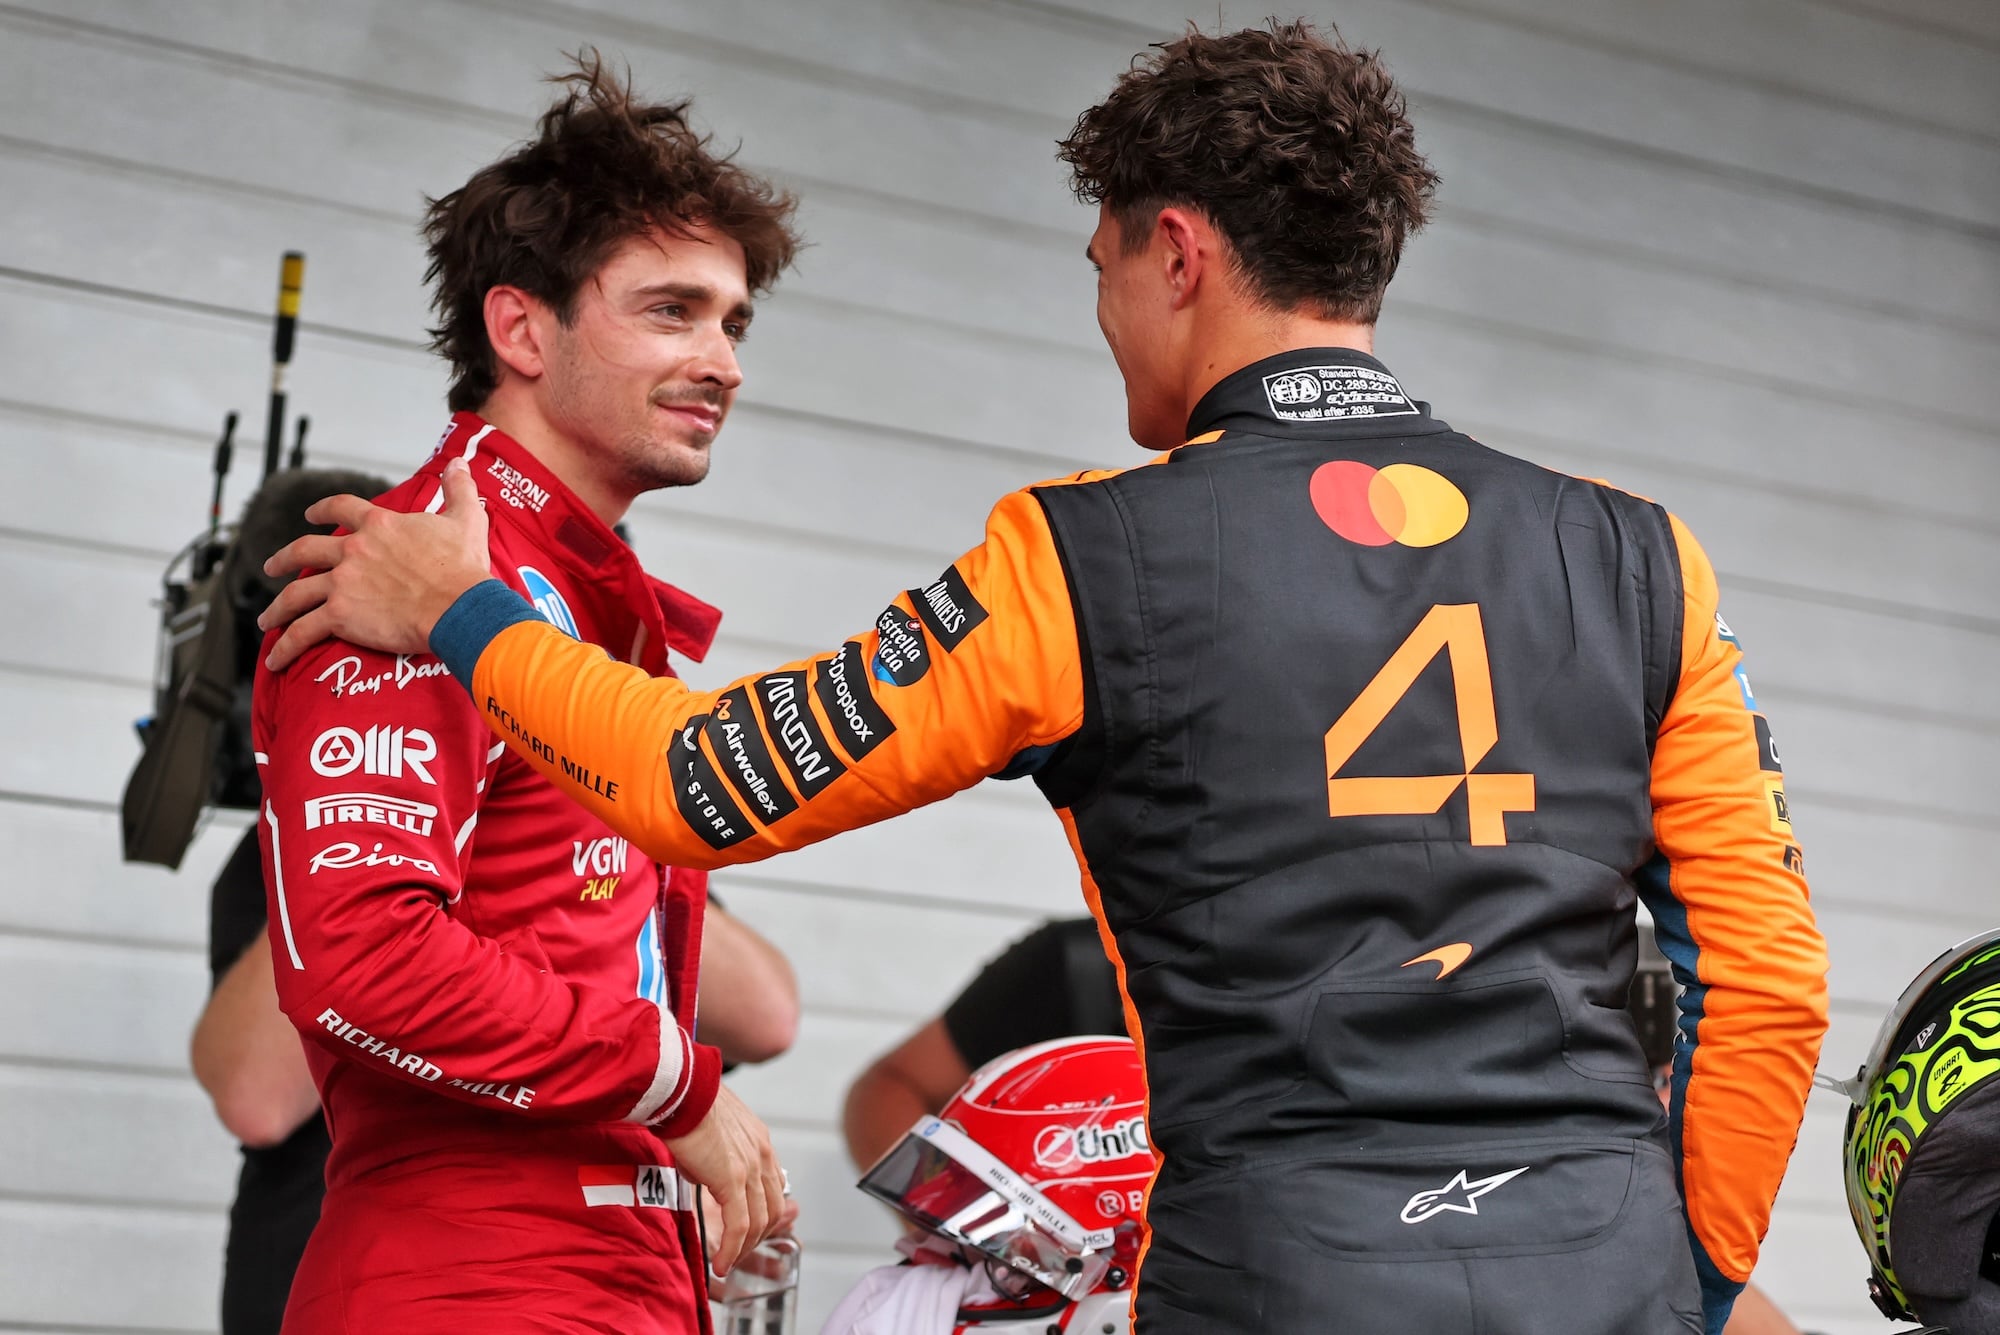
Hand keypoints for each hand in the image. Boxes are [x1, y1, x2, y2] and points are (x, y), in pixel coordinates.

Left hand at [258, 458, 491, 669]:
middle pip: (305, 550)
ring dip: (278, 607)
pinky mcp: (340, 616)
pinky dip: (286, 646)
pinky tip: (276, 660)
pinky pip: (303, 632)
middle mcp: (353, 550)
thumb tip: (460, 462)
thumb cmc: (463, 568)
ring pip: (297, 594)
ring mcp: (343, 583)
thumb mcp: (466, 519)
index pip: (341, 509)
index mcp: (379, 525)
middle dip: (284, 559)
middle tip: (272, 567)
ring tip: (268, 619)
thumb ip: (459, 488)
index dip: (322, 510)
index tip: (310, 514)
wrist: (459, 607)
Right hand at [665, 1083, 785, 1275]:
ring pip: (758, 1222)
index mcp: (760, 1142)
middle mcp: (762, 1155)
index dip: (762, 1214)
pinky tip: (721, 1263)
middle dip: (756, 1236)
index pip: (773, 1188)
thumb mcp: (712, 1130)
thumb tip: (704, 1174)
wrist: (680, 1090)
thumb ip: (717, 1154)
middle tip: (738, 1252)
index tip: (747, 1231)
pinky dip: (732, 1249)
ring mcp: (750, 1167)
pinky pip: (739, 1226)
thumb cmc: (687, 1104)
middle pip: (772, 1209)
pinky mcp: (732, 1179)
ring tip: (727, 1262)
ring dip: (744, 1248)